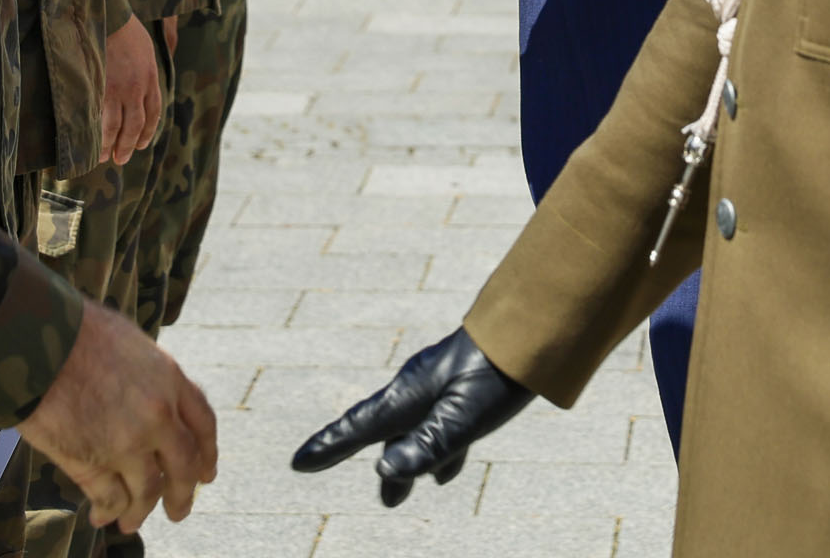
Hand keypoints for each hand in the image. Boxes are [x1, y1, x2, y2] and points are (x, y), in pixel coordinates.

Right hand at [18, 301, 218, 530]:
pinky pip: (110, 498)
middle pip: (183, 465)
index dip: (208, 453)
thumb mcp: (128, 340)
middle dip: (183, 493)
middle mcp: (158, 414)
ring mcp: (127, 442)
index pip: (203, 424)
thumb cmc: (75, 330)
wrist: (37, 341)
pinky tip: (102, 517)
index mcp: (169, 379)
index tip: (207, 474)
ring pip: (147, 491)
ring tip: (131, 523)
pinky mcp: (92, 463)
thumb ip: (148, 373)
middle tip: (178, 510)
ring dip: (141, 512)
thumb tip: (151, 392)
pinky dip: (109, 511)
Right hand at [101, 18, 162, 164]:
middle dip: (128, 145)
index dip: (146, 132)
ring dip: (111, 145)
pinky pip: (99, 117)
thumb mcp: (146, 48)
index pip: (153, 113)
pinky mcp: (101, 88)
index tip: (140, 145)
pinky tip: (91, 142)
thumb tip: (144, 83)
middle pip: (136, 125)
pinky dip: (96, 133)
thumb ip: (145, 69)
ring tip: (104, 158)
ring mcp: (119, 89)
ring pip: (117, 126)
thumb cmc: (125, 28)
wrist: (109, 15)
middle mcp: (138, 87)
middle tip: (121, 159)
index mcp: (151, 77)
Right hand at [290, 327, 535, 504]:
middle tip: (367, 498)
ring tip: (398, 495)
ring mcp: (439, 387)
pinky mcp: (463, 386)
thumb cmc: (495, 373)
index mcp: (408, 397)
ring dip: (403, 463)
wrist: (530, 331)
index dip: (329, 447)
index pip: (358, 428)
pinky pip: (438, 426)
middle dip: (374, 466)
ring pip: (411, 432)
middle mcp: (416, 390)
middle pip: (384, 436)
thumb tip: (384, 469)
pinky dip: (435, 452)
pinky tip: (447, 469)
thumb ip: (427, 445)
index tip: (298, 463)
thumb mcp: (462, 417)